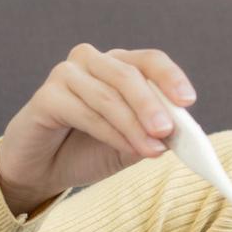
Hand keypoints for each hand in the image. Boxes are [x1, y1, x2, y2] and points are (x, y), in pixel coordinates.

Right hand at [0, 43, 198, 212]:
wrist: (43, 170)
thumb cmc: (87, 150)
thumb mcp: (130, 144)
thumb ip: (152, 134)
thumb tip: (179, 132)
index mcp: (117, 66)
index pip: (149, 60)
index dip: (170, 77)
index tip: (188, 101)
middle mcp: (92, 61)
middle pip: (128, 74)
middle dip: (151, 105)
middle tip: (167, 131)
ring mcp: (66, 74)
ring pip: (108, 95)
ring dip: (133, 125)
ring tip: (152, 150)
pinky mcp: (46, 96)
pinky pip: (84, 111)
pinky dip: (109, 132)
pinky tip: (124, 148)